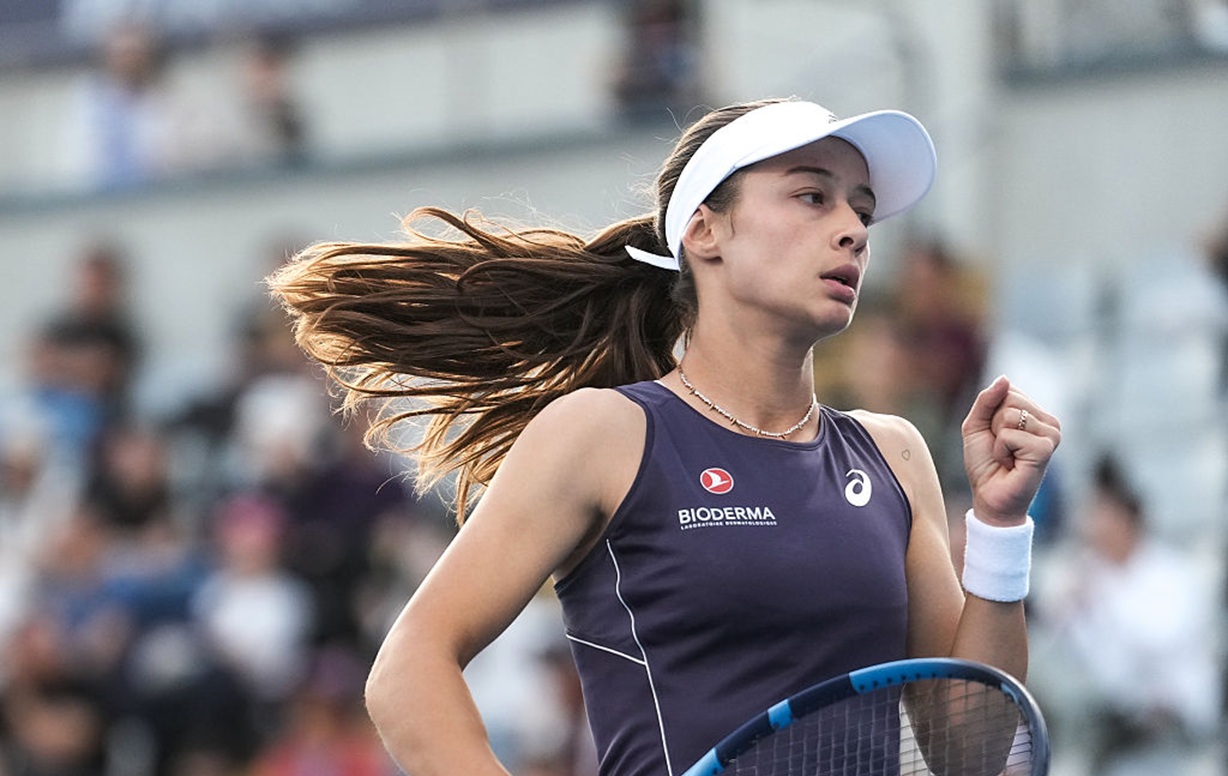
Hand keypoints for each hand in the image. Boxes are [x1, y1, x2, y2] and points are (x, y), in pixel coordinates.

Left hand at [961, 375, 1060, 524]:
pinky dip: (1001, 451)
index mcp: (1036, 413)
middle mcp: (1049, 422)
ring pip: (1008, 415)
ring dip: (997, 440)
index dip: (990, 414)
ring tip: (1007, 457)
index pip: (1007, 390)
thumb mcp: (977, 425)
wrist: (990, 497)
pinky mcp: (1045, 449)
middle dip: (993, 425)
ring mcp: (1051, 435)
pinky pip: (1009, 434)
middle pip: (1008, 399)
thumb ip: (987, 400)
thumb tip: (1004, 378)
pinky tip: (1011, 464)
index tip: (996, 436)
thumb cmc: (985, 463)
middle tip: (1002, 448)